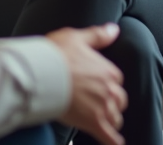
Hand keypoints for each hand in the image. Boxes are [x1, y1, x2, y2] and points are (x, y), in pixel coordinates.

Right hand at [47, 24, 127, 144]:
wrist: (43, 74)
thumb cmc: (56, 55)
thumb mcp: (77, 37)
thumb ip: (98, 35)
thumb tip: (114, 30)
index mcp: (107, 70)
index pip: (116, 79)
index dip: (108, 83)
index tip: (100, 85)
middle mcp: (109, 89)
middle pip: (119, 100)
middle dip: (113, 103)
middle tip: (102, 105)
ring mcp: (102, 107)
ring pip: (115, 118)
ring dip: (111, 120)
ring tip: (105, 124)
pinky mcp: (93, 123)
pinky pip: (109, 136)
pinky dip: (114, 141)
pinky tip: (115, 143)